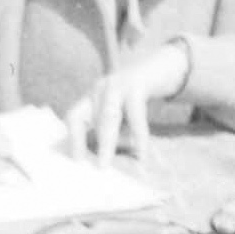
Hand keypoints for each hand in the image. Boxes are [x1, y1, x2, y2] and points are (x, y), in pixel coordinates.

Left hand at [64, 42, 189, 165]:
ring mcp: (116, 84)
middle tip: (80, 167)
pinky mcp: (136, 85)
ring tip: (105, 165)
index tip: (73, 160)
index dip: (71, 138)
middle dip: (80, 144)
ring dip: (105, 143)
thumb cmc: (138, 98)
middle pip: (84, 118)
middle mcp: (99, 89)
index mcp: (92, 97)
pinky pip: (135, 113)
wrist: (163, 65)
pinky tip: (142, 152)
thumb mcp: (123, 113)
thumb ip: (116, 132)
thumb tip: (112, 165)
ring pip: (107, 117)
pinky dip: (138, 134)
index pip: (73, 117)